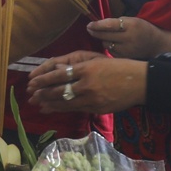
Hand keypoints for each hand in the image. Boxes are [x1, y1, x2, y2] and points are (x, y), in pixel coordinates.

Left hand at [26, 52, 147, 114]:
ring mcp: (91, 98)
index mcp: (86, 68)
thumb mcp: (98, 61)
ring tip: (37, 104)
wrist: (140, 82)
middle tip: (30, 95)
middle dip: (42, 93)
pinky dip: (61, 109)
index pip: (59, 74)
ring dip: (49, 103)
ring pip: (65, 102)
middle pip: (58, 90)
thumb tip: (58, 69)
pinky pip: (75, 109)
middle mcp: (86, 84)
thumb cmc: (121, 68)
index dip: (43, 79)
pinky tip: (52, 109)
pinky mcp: (96, 108)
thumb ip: (79, 67)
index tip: (32, 81)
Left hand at [86, 16, 170, 59]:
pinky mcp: (125, 58)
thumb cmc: (143, 29)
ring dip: (103, 40)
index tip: (89, 24)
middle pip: (105, 36)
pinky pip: (111, 52)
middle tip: (89, 29)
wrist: (157, 44)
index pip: (109, 25)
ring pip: (107, 45)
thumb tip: (98, 25)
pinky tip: (114, 44)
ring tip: (107, 36)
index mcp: (131, 26)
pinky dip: (110, 47)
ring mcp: (127, 50)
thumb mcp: (133, 20)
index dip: (97, 25)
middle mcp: (129, 38)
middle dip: (95, 32)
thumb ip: (117, 22)